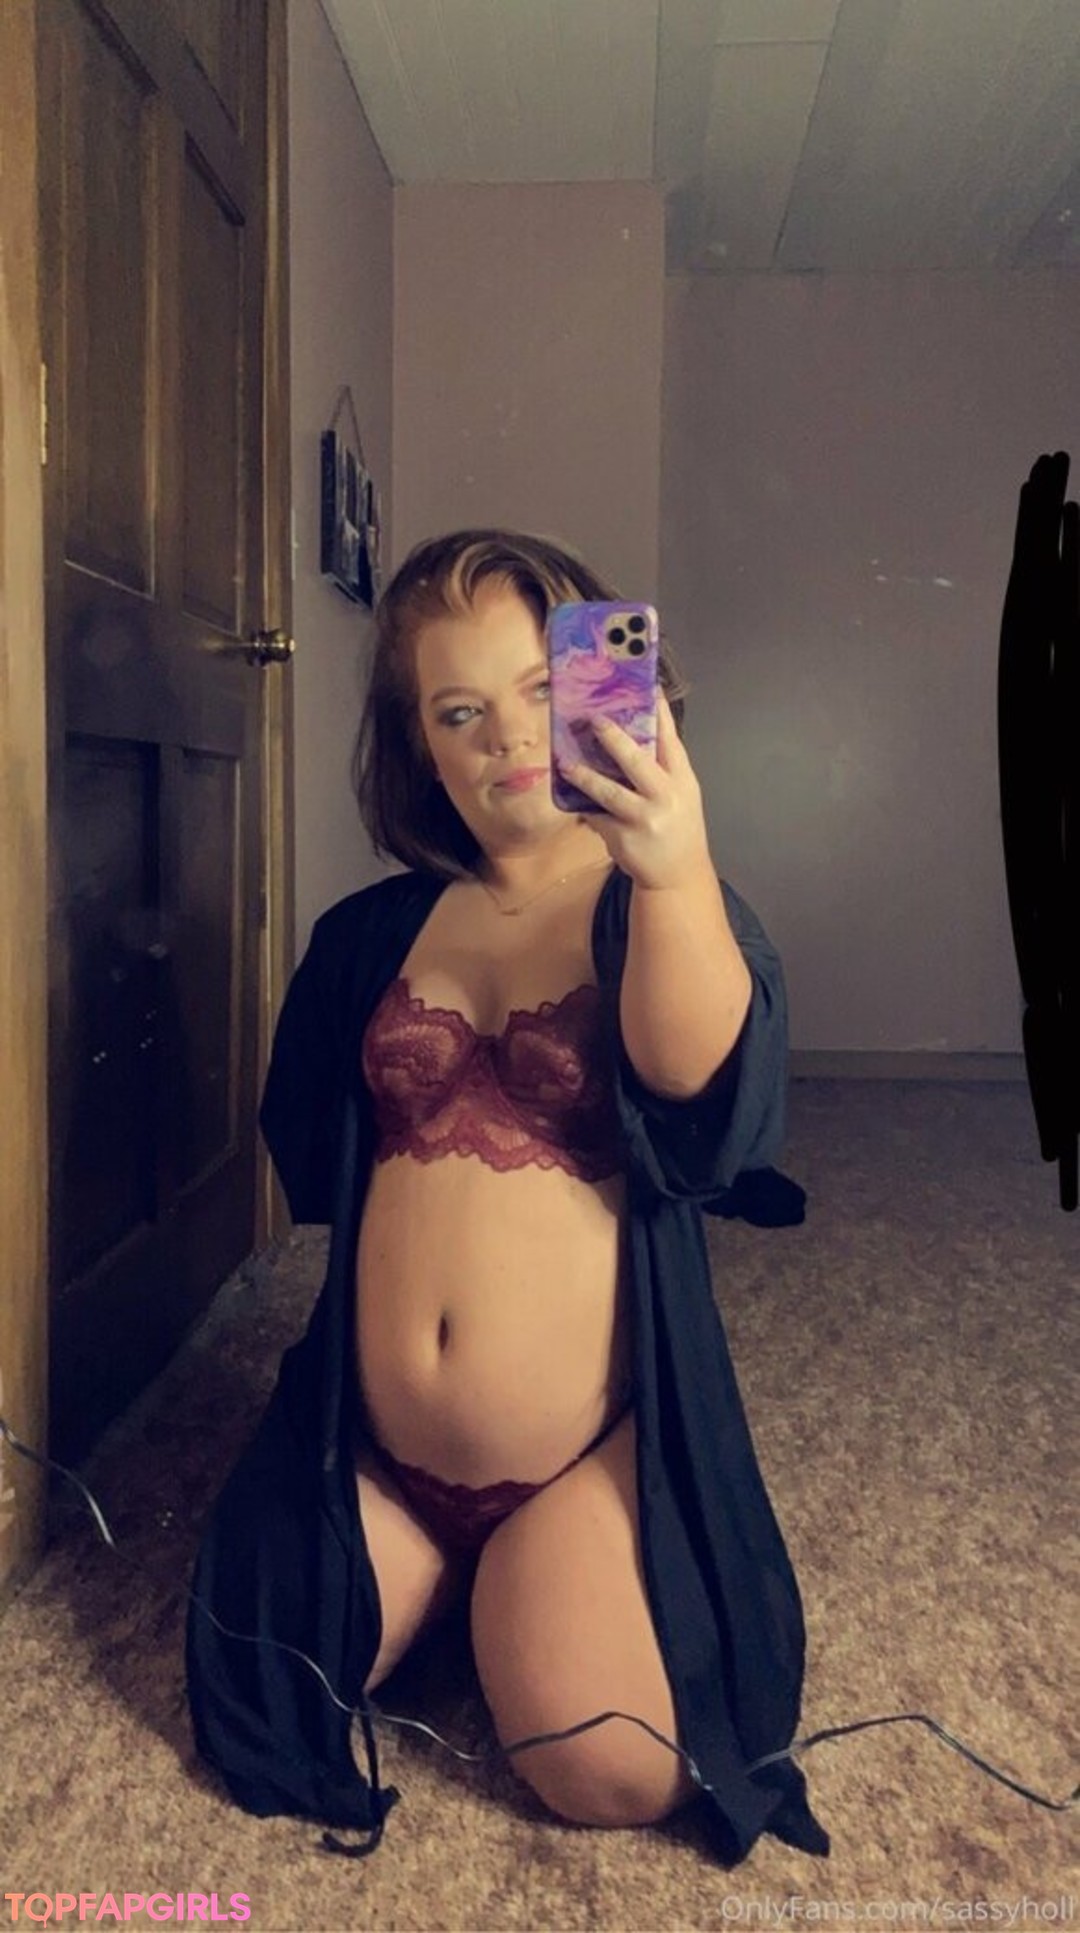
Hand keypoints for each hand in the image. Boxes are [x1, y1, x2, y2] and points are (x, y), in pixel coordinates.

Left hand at [557, 688, 713, 892]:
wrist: (678, 876)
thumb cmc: (678, 828)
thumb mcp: (683, 795)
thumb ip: (664, 768)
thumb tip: (634, 733)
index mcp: (683, 781)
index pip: (671, 741)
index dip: (659, 714)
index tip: (648, 689)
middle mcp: (665, 798)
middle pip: (637, 761)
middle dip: (613, 739)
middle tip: (594, 720)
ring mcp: (643, 819)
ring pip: (608, 791)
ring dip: (585, 776)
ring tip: (567, 764)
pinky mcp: (622, 838)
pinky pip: (596, 816)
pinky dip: (585, 808)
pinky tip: (573, 800)